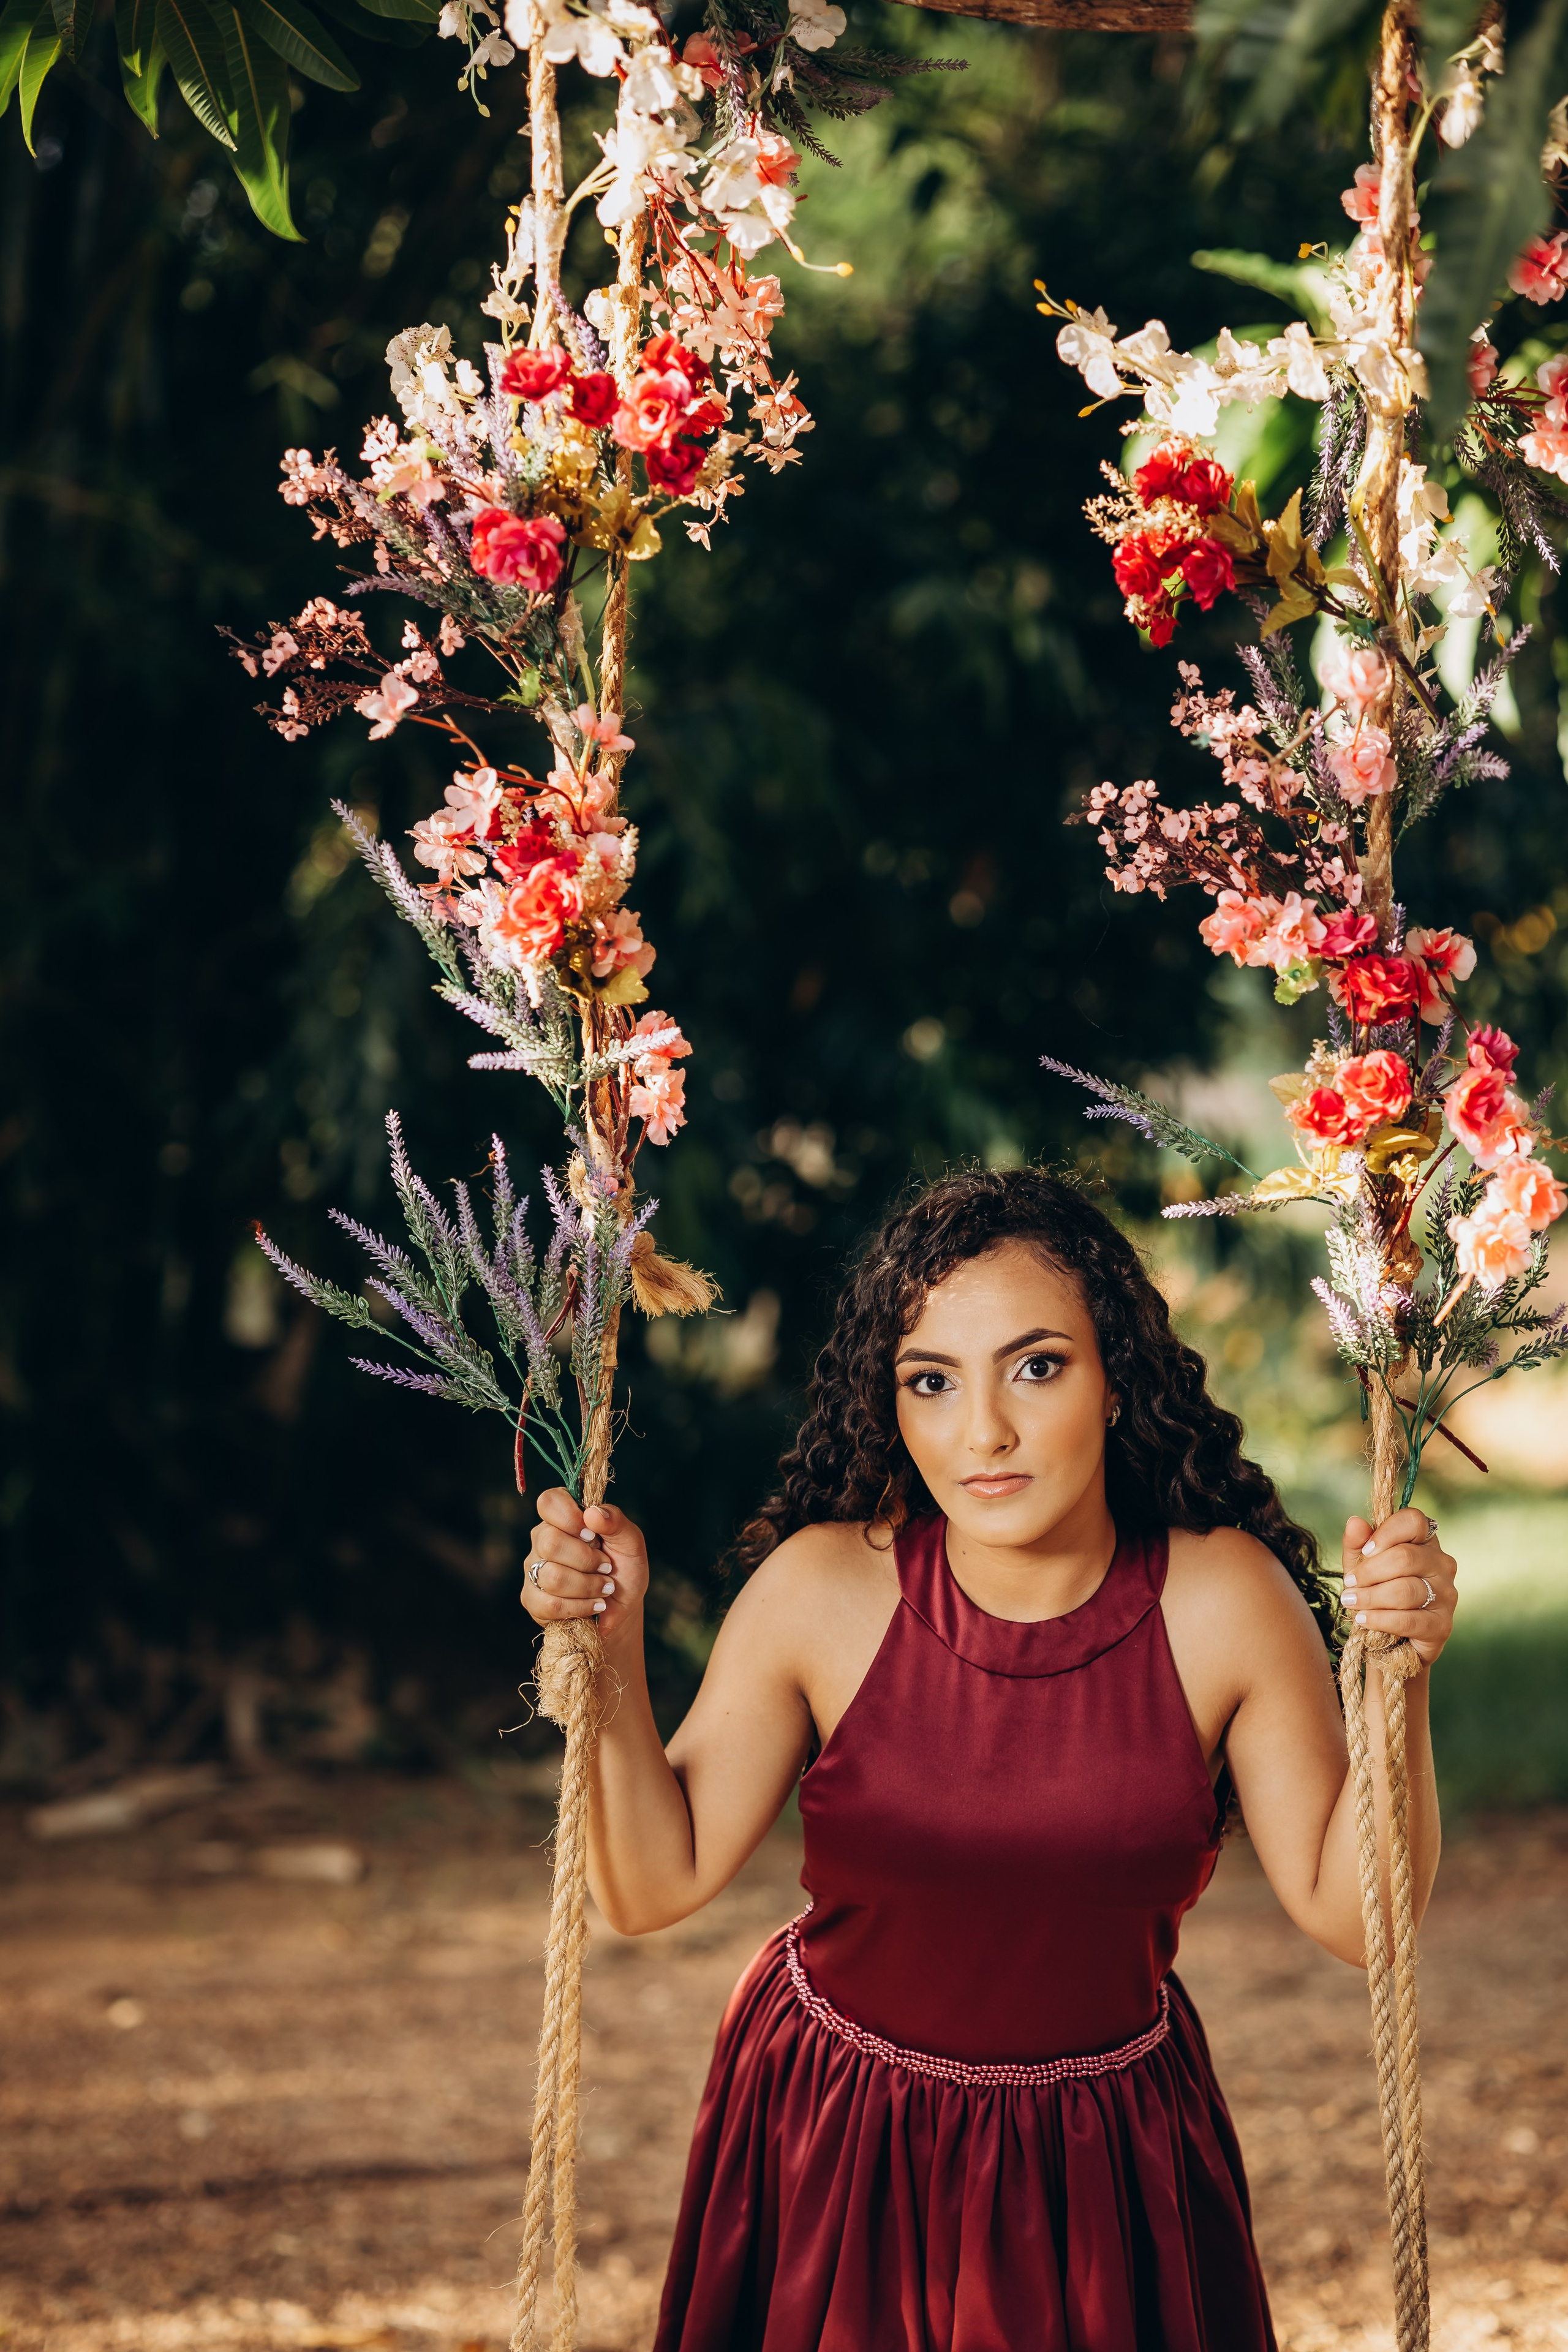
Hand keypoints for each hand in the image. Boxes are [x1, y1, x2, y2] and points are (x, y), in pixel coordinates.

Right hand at [520, 1489, 648, 1642]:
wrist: (622, 1606)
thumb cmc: (624, 1568)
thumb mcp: (631, 1542)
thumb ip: (616, 1522)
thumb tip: (592, 1513)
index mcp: (563, 1517)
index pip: (548, 1502)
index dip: (570, 1517)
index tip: (592, 1535)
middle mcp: (543, 1539)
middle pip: (550, 1542)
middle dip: (587, 1560)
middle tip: (606, 1566)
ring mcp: (534, 1569)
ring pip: (551, 1577)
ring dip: (588, 1586)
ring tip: (604, 1587)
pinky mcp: (532, 1599)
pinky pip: (550, 1604)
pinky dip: (580, 1607)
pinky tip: (594, 1605)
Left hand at [1341, 1506, 1456, 1668]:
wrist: (1390, 1641)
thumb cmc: (1377, 1593)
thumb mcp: (1361, 1565)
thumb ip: (1357, 1543)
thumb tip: (1355, 1522)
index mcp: (1425, 1542)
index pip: (1414, 1521)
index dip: (1386, 1533)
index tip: (1365, 1552)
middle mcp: (1442, 1564)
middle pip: (1405, 1557)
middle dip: (1369, 1571)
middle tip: (1348, 1584)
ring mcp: (1447, 1595)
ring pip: (1406, 1589)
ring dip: (1371, 1596)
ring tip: (1350, 1601)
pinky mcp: (1442, 1625)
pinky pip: (1409, 1619)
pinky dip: (1380, 1618)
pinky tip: (1363, 1619)